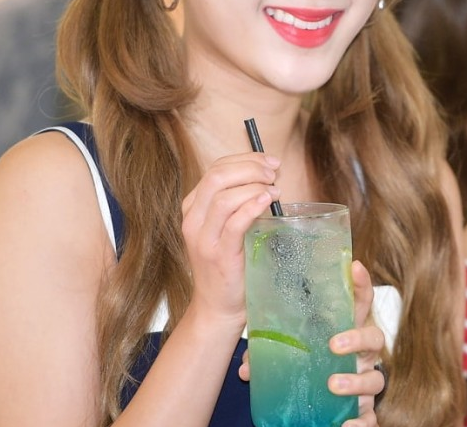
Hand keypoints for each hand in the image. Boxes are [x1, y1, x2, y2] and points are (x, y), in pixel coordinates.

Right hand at [181, 152, 279, 329]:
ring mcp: (203, 238)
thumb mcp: (225, 227)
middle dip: (250, 167)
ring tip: (274, 190)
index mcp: (193, 207)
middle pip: (217, 176)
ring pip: (224, 196)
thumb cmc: (229, 264)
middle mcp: (193, 219)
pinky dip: (252, 206)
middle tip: (273, 172)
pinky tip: (267, 201)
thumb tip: (269, 176)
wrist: (217, 307)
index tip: (269, 162)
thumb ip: (238, 202)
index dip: (245, 159)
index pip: (216, 168)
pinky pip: (234, 222)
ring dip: (254, 186)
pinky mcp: (218, 255)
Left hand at [239, 260, 384, 426]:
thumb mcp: (289, 351)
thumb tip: (246, 368)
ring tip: (332, 385)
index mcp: (344, 328)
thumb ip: (270, 351)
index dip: (361, 282)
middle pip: (375, 336)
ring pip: (376, 377)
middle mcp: (359, 354)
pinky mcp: (364, 410)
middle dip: (358, 337)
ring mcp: (363, 380)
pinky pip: (371, 417)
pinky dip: (362, 423)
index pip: (359, 300)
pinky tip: (347, 424)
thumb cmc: (304, 365)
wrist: (312, 406)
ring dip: (356, 381)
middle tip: (333, 343)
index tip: (353, 267)